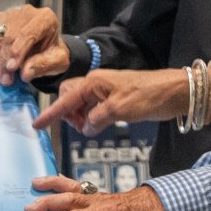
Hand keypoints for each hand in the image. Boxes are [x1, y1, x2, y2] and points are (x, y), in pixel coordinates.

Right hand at [0, 5, 69, 84]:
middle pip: (10, 35)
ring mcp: (11, 15)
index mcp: (46, 18)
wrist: (46, 49)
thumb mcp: (57, 62)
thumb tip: (25, 73)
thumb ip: (43, 65)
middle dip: (5, 60)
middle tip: (5, 80)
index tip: (12, 68)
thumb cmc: (52, 53)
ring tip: (1, 77)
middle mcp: (27, 13)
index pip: (28, 33)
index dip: (18, 50)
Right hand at [25, 175, 169, 210]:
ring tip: (34, 183)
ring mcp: (98, 196)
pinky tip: (52, 179)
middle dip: (49, 203)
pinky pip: (78, 185)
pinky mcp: (98, 194)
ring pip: (72, 188)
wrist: (161, 204)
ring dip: (52, 185)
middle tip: (29, 208)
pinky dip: (63, 181)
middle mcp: (99, 202)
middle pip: (70, 200)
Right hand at [33, 69, 187, 134]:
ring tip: (91, 128)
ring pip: (81, 104)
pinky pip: (94, 108)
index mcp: (93, 82)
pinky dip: (92, 118)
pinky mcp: (114, 99)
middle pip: (69, 97)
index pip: (65, 99)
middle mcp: (96, 84)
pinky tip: (99, 125)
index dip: (51, 113)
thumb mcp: (119, 109)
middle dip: (67, 113)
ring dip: (81, 117)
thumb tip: (85, 128)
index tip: (37, 124)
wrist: (173, 92)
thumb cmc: (148, 95)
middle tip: (78, 126)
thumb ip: (96, 119)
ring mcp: (105, 91)